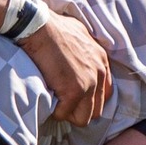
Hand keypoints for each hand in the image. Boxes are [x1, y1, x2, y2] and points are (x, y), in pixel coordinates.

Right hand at [22, 9, 111, 125]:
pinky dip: (55, 111)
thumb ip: (86, 49)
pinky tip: (48, 100)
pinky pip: (64, 114)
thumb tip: (79, 57)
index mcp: (101, 61)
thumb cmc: (53, 27)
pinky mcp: (74, 91)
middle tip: (62, 103)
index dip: (89, 99)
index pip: (105, 93)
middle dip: (79, 109)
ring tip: (55, 104)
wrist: (40, 27)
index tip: (74, 97)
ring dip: (68, 113)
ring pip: (84, 117)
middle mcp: (99, 73)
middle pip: (96, 109)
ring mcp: (88, 83)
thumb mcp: (80, 34)